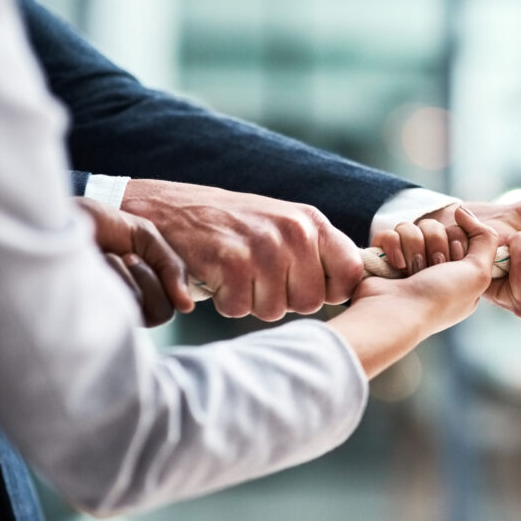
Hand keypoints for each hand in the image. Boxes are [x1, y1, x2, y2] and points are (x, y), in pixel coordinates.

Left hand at [74, 197, 193, 326]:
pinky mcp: (98, 317)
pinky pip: (127, 309)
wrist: (59, 218)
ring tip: (108, 257)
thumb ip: (172, 267)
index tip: (137, 254)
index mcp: (142, 285)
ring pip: (147, 312)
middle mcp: (129, 303)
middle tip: (127, 256)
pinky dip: (117, 280)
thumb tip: (187, 305)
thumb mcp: (145, 237)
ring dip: (131, 277)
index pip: (172, 301)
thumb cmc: (98, 225)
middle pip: (164, 312)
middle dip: (149, 278)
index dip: (166, 278)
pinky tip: (97, 266)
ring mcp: (113, 312)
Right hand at [121, 180, 363, 319]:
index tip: (308, 287)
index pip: (351, 272)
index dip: (331, 290)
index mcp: (311, 222)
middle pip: (311, 302)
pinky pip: (240, 310)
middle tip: (258, 278)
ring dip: (251, 301)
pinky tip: (217, 277)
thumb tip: (351, 287)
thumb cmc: (230, 224)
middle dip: (284, 300)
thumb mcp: (281, 224)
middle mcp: (293, 232)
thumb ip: (316, 250)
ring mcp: (263, 247)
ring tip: (236, 273)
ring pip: (274, 310)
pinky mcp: (232, 263)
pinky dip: (225, 302)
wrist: (169, 210)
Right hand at [330, 207, 497, 377]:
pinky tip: (395, 265)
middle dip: (435, 245)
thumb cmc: (440, 299)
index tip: (453, 265)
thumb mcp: (479, 273)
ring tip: (410, 271)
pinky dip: (391, 246)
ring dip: (413, 247)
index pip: (458, 233)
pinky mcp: (383, 259)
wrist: (397, 314)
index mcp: (456, 273)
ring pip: (411, 227)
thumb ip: (486, 239)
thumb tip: (462, 211)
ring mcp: (405, 263)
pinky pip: (389, 233)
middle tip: (432, 269)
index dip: (457, 243)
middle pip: (435, 227)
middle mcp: (431, 267)